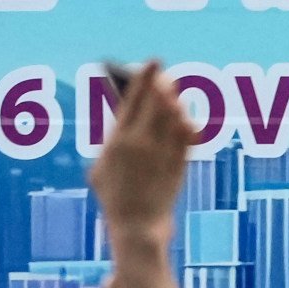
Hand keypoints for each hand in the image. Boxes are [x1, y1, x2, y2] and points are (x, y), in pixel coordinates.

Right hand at [89, 60, 192, 239]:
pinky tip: (187, 119)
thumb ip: (111, 141)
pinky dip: (188, 123)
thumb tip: (124, 118)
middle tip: (166, 76)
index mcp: (118, 141)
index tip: (153, 62)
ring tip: (175, 95)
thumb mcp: (100, 168)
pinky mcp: (179, 163)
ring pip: (176, 116)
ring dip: (177, 102)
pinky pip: (188, 135)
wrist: (137, 225)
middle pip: (158, 102)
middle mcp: (142, 142)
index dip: (144, 78)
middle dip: (163, 85)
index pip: (133, 100)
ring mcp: (163, 152)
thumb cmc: (115, 197)